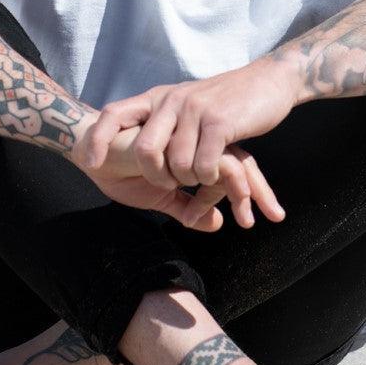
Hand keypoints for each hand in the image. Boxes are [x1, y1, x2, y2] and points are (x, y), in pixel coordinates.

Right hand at [70, 120, 271, 231]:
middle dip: (260, 192)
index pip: (234, 168)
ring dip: (243, 193)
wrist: (90, 152)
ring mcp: (191, 138)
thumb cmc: (121, 170)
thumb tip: (218, 225)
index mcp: (198, 151)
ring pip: (231, 162)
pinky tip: (214, 204)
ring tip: (246, 220)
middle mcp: (198, 142)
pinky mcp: (180, 140)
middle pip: (242, 163)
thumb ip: (187, 209)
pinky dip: (217, 184)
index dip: (252, 193)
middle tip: (274, 218)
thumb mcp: (160, 197)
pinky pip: (211, 164)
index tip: (269, 216)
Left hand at [76, 60, 299, 224]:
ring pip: (177, 164)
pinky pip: (203, 165)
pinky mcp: (220, 123)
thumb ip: (165, 123)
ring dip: (189, 180)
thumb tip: (137, 149)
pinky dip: (209, 178)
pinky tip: (216, 173)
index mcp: (159, 98)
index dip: (98, 139)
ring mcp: (196, 110)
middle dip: (156, 176)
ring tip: (200, 177)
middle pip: (145, 150)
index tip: (90, 163)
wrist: (268, 82)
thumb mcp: (187, 106)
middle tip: (171, 185)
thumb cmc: (227, 101)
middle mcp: (172, 100)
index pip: (114, 113)